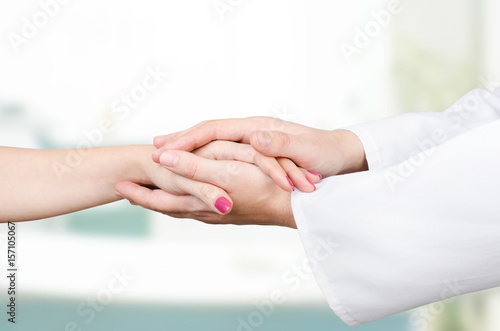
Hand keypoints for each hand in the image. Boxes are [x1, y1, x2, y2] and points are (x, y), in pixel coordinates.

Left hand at [116, 141, 295, 227]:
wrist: (293, 206)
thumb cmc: (263, 186)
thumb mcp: (226, 171)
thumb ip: (193, 165)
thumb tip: (162, 158)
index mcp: (199, 200)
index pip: (160, 199)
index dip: (139, 194)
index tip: (118, 186)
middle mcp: (205, 211)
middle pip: (168, 207)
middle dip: (146, 200)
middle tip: (126, 195)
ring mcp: (217, 215)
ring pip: (183, 209)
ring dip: (164, 203)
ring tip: (151, 199)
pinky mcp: (231, 214)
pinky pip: (198, 210)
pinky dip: (184, 205)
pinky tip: (190, 204)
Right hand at [153, 117, 367, 185]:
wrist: (339, 156)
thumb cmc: (324, 153)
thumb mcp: (306, 150)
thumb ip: (281, 145)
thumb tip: (256, 140)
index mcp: (258, 127)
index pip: (214, 128)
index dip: (188, 138)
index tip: (164, 149)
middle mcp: (251, 131)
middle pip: (207, 134)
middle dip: (181, 142)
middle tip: (153, 152)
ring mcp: (252, 141)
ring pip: (213, 144)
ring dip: (190, 151)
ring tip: (165, 159)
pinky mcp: (256, 153)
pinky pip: (224, 155)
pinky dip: (206, 159)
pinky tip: (195, 168)